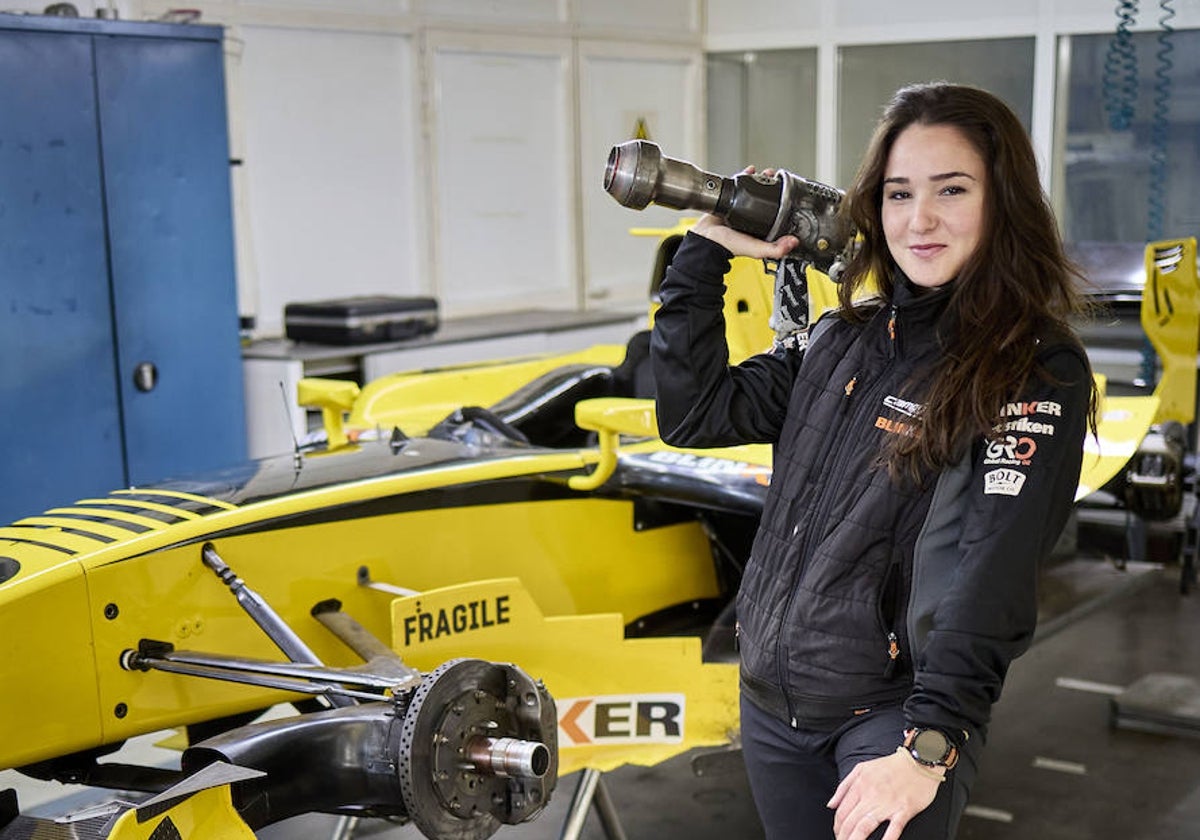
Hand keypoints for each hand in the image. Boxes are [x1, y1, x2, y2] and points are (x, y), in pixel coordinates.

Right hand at [690, 165, 797, 259]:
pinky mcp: (729, 201)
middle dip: (772, 186)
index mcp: (760, 229)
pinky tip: (749, 171)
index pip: (776, 213)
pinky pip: (739, 186)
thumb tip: (794, 242)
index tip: (787, 191)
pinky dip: (744, 176)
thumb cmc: (727, 246)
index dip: (783, 202)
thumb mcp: (756, 249)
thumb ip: (775, 248)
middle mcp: (752, 219)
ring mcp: (740, 209)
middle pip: (766, 199)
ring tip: (765, 172)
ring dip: (760, 180)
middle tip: (775, 177)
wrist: (706, 238)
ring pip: (753, 191)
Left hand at [827, 749, 943, 839]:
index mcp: (859, 785)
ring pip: (865, 826)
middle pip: (851, 821)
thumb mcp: (861, 769)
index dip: (838, 827)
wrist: (919, 760)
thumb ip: (844, 786)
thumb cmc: (890, 766)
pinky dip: (886, 839)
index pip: (842, 812)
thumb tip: (831, 805)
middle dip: (844, 837)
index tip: (838, 835)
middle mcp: (871, 795)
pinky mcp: (904, 809)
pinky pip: (894, 828)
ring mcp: (888, 803)